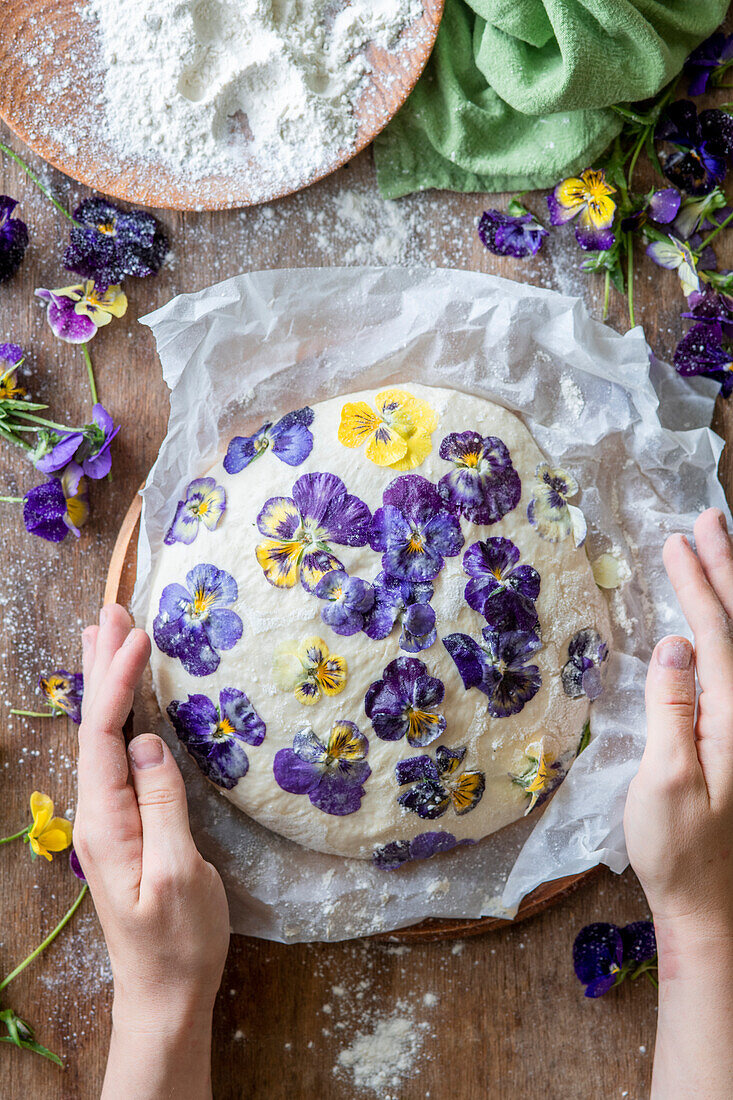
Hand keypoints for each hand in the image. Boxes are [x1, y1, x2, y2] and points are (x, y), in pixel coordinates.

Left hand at [74, 604, 229, 1099]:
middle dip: (103, 667)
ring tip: (106, 637)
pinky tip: (126, 704)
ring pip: (104, 737)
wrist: (166, 992)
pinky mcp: (127, 825)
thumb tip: (149, 744)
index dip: (119, 682)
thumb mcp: (180, 874)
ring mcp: (110, 819)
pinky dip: (121, 716)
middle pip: (96, 726)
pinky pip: (118, 756)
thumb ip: (163, 805)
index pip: (106, 736)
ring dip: (107, 684)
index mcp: (105, 821)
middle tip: (111, 613)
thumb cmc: (179, 941)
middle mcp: (98, 813)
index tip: (137, 635)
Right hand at [624, 508, 732, 938]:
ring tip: (722, 549)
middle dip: (726, 569)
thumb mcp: (666, 782)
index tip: (677, 541)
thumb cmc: (681, 852)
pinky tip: (723, 625)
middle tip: (709, 518)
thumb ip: (673, 709)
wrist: (715, 908)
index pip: (719, 634)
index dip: (697, 585)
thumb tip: (675, 643)